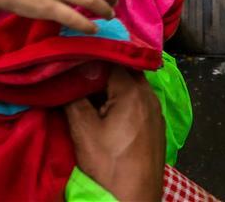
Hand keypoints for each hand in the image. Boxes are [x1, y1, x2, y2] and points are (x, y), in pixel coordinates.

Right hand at [65, 67, 164, 201]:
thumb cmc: (109, 167)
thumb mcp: (84, 131)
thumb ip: (75, 96)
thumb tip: (68, 73)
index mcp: (134, 91)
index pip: (110, 59)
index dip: (90, 57)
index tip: (72, 57)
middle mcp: (150, 96)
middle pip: (123, 71)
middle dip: (102, 70)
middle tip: (78, 73)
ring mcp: (156, 112)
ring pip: (131, 87)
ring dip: (111, 87)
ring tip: (88, 92)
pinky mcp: (155, 128)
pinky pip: (138, 103)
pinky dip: (121, 101)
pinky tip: (105, 112)